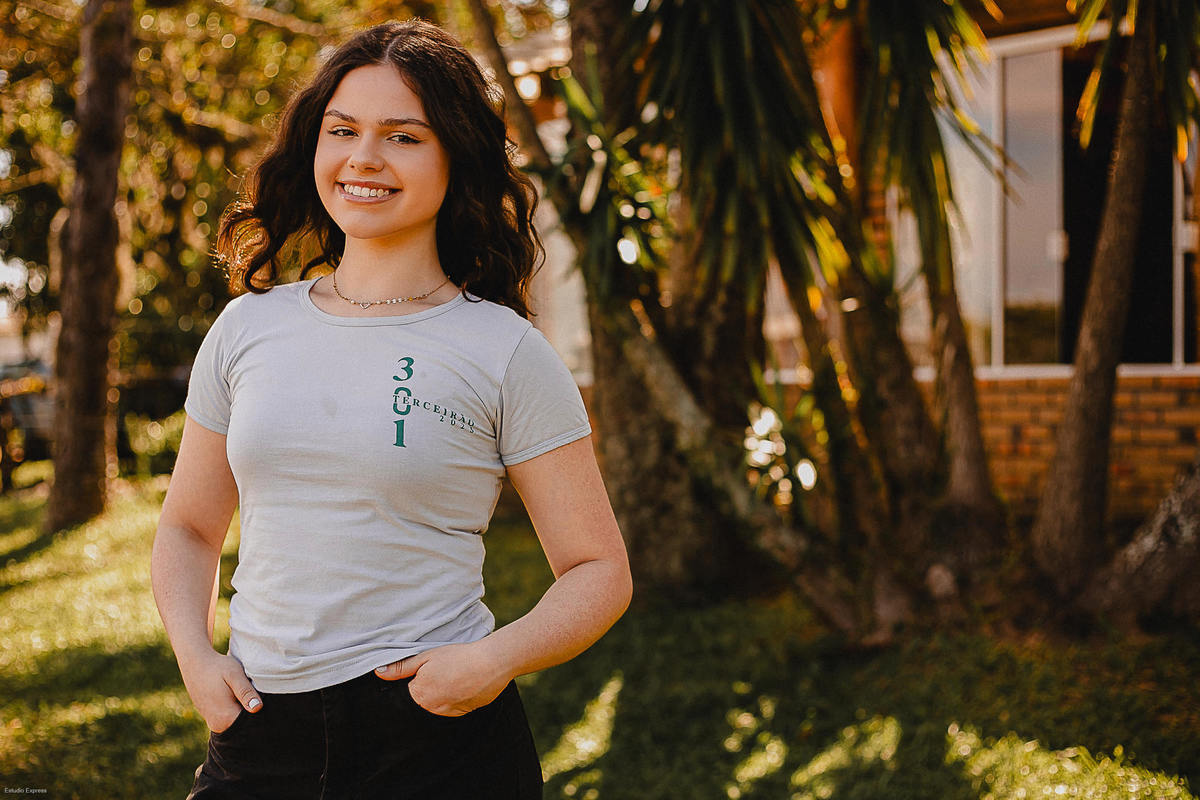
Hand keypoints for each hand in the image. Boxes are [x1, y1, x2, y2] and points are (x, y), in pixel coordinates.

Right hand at [177, 647, 262, 732]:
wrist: (195, 662)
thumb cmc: (217, 667)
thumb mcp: (235, 675)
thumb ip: (246, 692)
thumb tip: (257, 708)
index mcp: (226, 718)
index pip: (252, 724)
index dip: (262, 713)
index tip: (264, 699)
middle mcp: (218, 725)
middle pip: (244, 724)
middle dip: (253, 712)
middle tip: (254, 693)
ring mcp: (213, 722)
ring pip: (236, 720)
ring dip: (243, 710)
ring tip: (243, 692)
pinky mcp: (210, 717)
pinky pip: (229, 717)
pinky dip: (235, 709)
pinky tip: (235, 695)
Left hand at [374, 639, 511, 716]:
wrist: (491, 663)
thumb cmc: (458, 656)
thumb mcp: (427, 656)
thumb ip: (402, 667)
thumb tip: (378, 673)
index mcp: (419, 694)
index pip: (408, 694)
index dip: (415, 681)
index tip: (426, 671)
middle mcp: (432, 708)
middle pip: (423, 701)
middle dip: (429, 689)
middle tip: (443, 672)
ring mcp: (449, 713)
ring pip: (438, 705)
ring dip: (443, 694)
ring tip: (454, 676)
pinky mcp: (465, 713)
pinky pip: (454, 708)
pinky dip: (456, 698)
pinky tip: (464, 683)